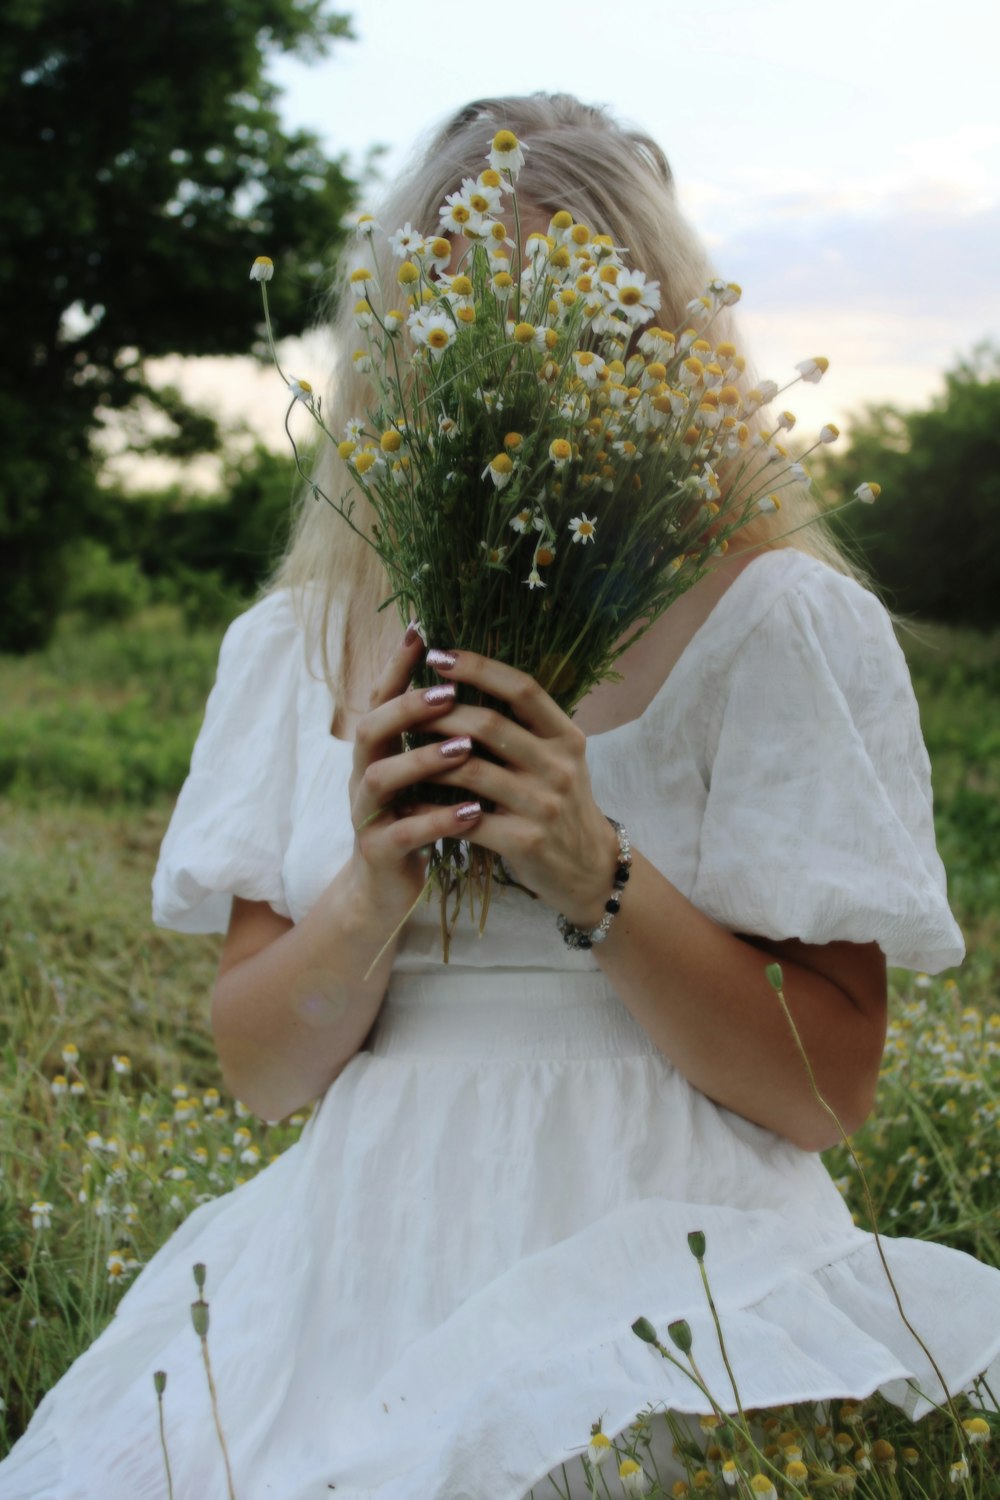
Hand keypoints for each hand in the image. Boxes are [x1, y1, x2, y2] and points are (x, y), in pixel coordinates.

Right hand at [348, 626, 482, 915]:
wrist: (384, 890)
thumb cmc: (415, 820)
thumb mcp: (421, 775)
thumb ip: (433, 734)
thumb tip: (466, 679)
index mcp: (377, 752)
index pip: (381, 699)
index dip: (397, 665)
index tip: (422, 631)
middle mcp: (364, 776)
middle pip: (371, 729)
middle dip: (408, 708)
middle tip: (448, 693)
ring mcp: (366, 814)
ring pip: (381, 778)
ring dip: (422, 760)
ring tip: (464, 750)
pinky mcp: (377, 853)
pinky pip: (403, 833)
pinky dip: (436, 820)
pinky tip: (471, 812)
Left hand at [420, 647, 619, 925]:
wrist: (588, 869)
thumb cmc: (561, 806)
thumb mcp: (559, 759)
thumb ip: (526, 726)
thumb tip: (471, 678)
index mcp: (566, 737)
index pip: (522, 688)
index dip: (478, 667)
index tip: (438, 654)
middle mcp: (559, 766)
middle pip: (489, 724)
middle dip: (439, 711)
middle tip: (405, 705)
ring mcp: (544, 805)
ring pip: (471, 770)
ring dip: (427, 758)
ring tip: (399, 749)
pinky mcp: (525, 841)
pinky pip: (465, 819)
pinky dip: (431, 810)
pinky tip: (407, 804)